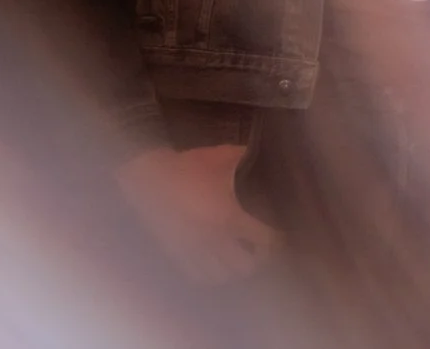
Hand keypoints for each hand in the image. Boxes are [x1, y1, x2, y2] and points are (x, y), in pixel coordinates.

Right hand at [115, 144, 277, 284]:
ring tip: (240, 258)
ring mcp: (192, 249)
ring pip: (219, 276)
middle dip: (257, 260)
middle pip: (243, 267)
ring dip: (233, 270)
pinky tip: (215, 264)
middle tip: (262, 249)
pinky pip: (196, 274)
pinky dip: (209, 273)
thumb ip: (245, 157)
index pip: (262, 240)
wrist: (147, 175)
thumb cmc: (187, 166)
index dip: (276, 240)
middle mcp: (213, 239)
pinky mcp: (175, 252)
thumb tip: (262, 153)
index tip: (282, 236)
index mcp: (229, 217)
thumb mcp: (222, 156)